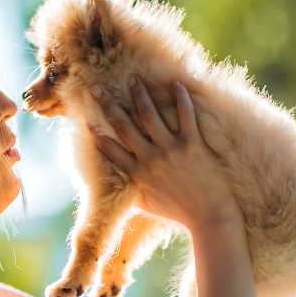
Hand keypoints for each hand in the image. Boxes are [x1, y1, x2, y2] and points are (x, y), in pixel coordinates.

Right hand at [87, 77, 240, 232]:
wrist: (209, 218)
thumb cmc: (178, 213)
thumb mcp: (147, 205)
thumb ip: (131, 191)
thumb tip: (116, 185)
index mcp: (137, 174)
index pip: (110, 149)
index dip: (97, 132)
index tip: (86, 117)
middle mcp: (150, 159)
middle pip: (123, 126)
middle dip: (108, 105)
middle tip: (96, 88)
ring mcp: (171, 150)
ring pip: (150, 115)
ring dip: (140, 94)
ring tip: (134, 79)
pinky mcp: (192, 145)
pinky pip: (185, 116)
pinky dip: (180, 99)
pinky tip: (176, 83)